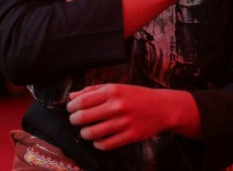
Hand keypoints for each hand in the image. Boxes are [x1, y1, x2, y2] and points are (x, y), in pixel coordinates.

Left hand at [67, 84, 191, 149]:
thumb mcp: (116, 87)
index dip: (71, 107)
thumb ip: (93, 90)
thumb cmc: (136, 96)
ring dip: (85, 133)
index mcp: (112, 91)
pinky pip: (106, 145)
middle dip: (75, 120)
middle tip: (76, 120)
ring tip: (87, 131)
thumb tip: (72, 96)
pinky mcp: (130, 136)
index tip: (70, 109)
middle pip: (84, 117)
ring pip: (92, 133)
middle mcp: (117, 106)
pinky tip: (99, 139)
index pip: (82, 101)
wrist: (162, 107)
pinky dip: (98, 144)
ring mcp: (124, 122)